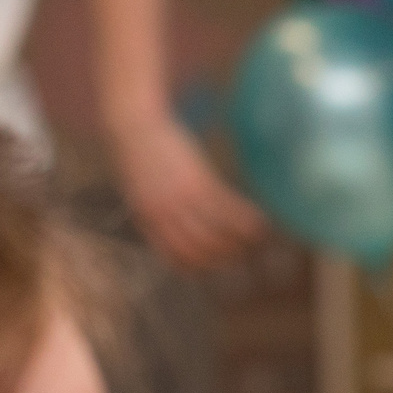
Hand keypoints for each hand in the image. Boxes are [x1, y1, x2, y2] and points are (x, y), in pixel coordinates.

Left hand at [110, 113, 265, 269]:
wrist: (131, 125)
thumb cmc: (138, 154)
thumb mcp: (140, 190)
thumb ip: (155, 211)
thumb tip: (175, 224)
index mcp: (148, 221)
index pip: (178, 259)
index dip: (201, 268)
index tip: (219, 264)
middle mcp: (164, 216)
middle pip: (200, 252)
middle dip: (226, 258)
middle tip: (245, 253)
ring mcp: (180, 200)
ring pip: (216, 236)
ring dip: (240, 243)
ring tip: (257, 239)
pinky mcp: (197, 182)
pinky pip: (226, 209)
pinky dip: (246, 219)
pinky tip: (261, 219)